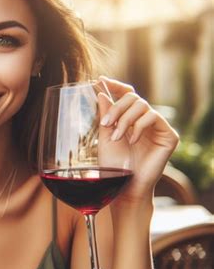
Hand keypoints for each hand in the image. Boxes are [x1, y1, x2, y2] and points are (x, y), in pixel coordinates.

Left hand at [97, 76, 178, 203]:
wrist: (124, 187)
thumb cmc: (114, 166)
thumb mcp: (105, 137)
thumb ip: (105, 114)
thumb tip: (102, 90)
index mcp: (130, 119)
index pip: (126, 94)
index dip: (115, 85)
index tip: (99, 80)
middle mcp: (144, 120)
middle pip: (132, 97)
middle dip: (116, 107)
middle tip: (105, 123)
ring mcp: (157, 127)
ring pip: (142, 105)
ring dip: (125, 119)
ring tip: (116, 136)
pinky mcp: (168, 135)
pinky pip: (154, 117)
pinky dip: (139, 126)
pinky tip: (131, 140)